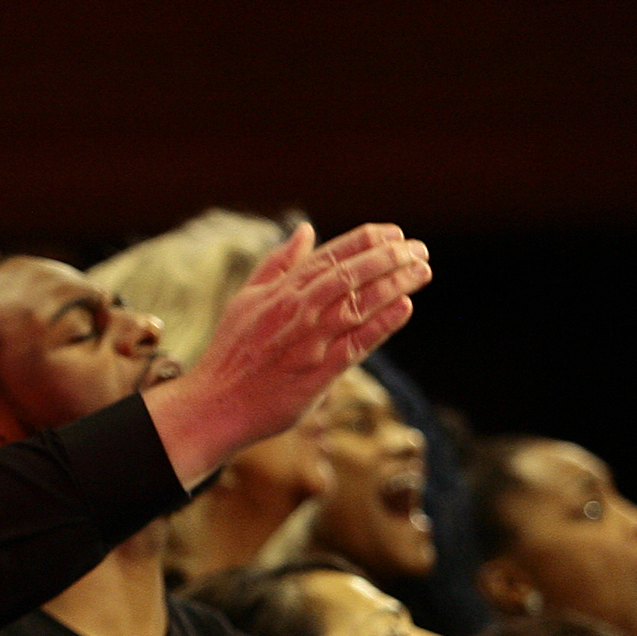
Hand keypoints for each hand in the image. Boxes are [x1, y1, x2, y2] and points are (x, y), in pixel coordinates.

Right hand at [145, 222, 431, 489]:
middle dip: (388, 257)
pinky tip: (405, 308)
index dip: (365, 241)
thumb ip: (277, 265)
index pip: (330, 257)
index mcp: (279, 293)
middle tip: (419, 249)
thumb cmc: (231, 353)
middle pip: (349, 275)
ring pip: (357, 305)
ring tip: (422, 271)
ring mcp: (308, 343)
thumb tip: (306, 230)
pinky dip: (381, 325)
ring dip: (394, 285)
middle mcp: (295, 312)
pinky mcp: (317, 375)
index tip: (395, 233)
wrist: (214, 405)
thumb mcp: (246, 300)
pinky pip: (356, 345)